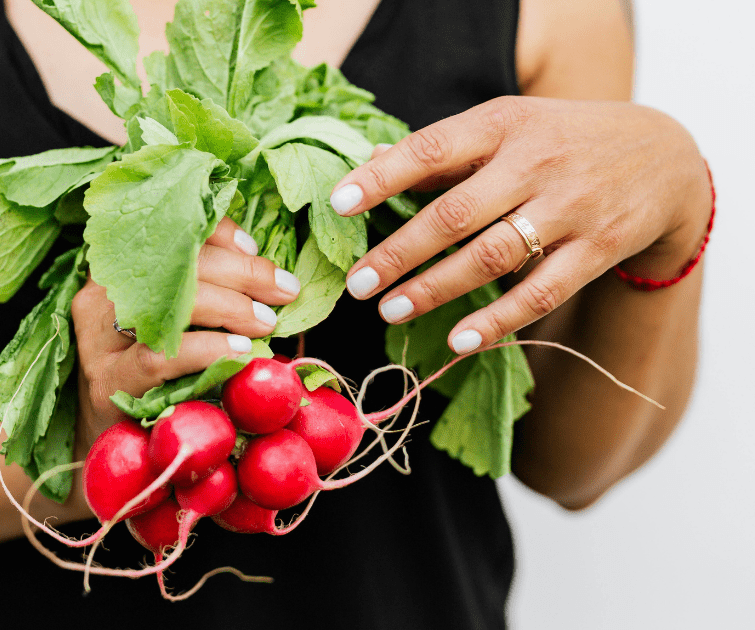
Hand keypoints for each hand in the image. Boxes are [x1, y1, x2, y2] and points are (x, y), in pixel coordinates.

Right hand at [70, 217, 300, 451]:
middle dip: (240, 272)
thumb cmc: (158, 380)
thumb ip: (211, 296)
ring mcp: (99, 340)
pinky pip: (160, 356)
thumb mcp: (180, 327)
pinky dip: (208, 349)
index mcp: (118, 274)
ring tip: (266, 322)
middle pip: (174, 265)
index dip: (215, 234)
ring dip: (230, 308)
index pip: (167, 234)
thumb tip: (272, 279)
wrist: (113, 446)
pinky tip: (240, 352)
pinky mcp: (108, 382)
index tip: (254, 249)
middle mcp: (101, 297)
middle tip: (283, 290)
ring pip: (168, 305)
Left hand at [329, 96, 711, 353]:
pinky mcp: (597, 248)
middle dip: (398, 253)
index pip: (432, 148)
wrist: (664, 155)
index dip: (382, 177)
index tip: (337, 205)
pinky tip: (459, 341)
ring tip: (390, 311)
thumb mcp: (507, 126)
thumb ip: (444, 151)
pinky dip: (498, 321)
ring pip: (491, 257)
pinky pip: (540, 292)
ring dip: (434, 289)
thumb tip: (368, 161)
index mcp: (502, 124)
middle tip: (356, 283)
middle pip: (454, 214)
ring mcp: (570, 206)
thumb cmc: (560, 140)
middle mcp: (535, 162)